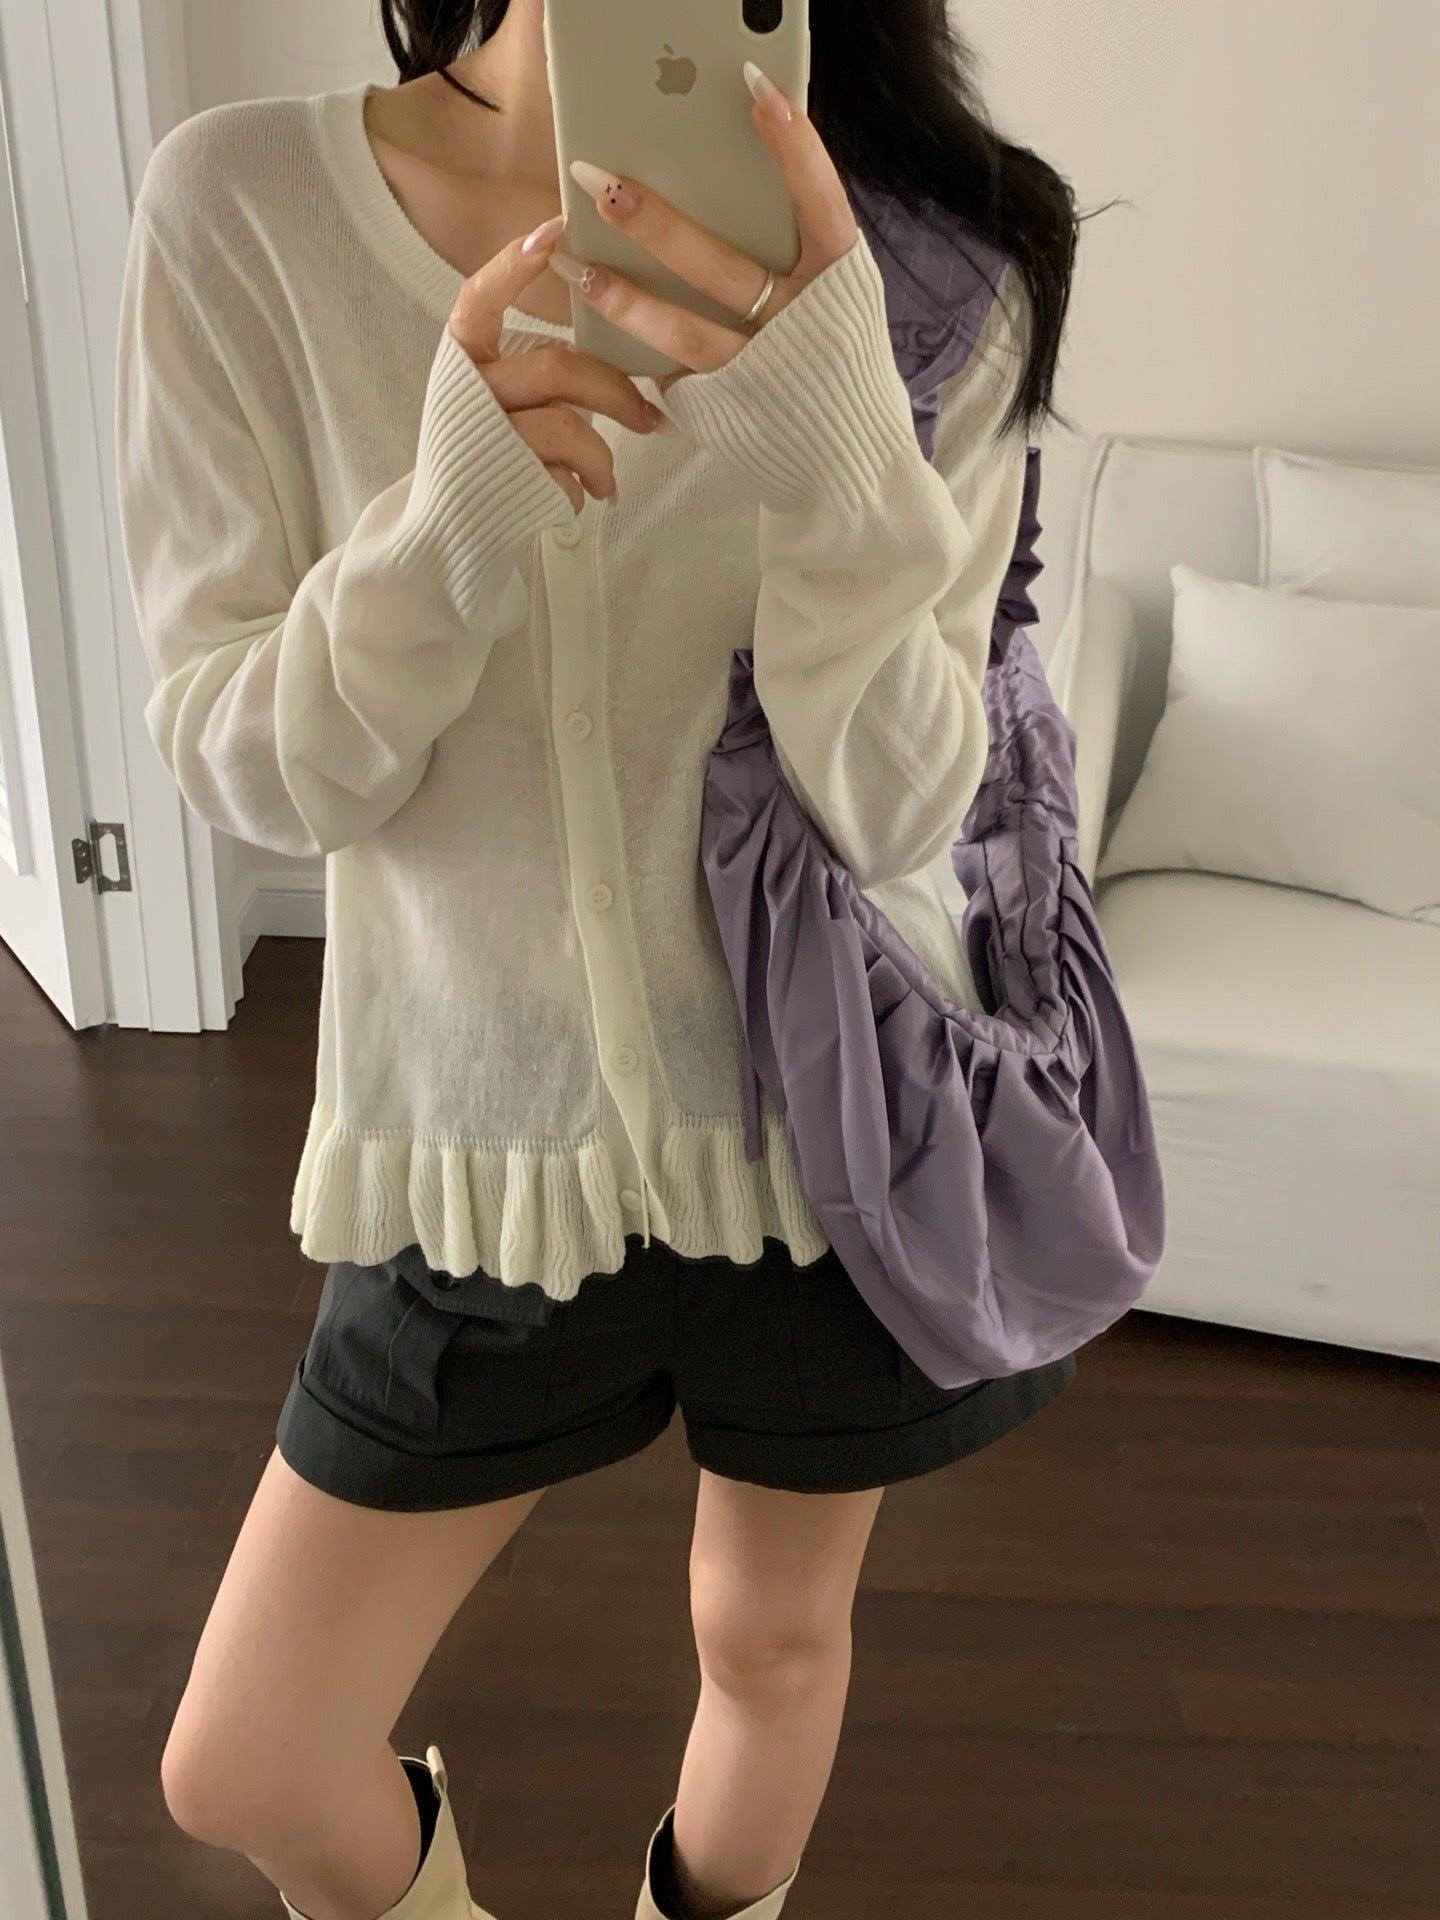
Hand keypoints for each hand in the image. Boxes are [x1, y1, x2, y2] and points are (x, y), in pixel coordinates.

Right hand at [445, 213, 669, 514]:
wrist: (455, 528)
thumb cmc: (499, 452)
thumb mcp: (507, 398)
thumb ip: (542, 365)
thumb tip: (619, 336)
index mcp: (463, 358)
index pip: (479, 299)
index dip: (513, 266)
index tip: (554, 231)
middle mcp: (468, 392)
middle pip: (555, 368)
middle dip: (615, 392)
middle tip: (649, 417)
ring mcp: (484, 437)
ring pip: (567, 426)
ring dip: (603, 456)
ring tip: (609, 477)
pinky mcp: (501, 482)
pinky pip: (563, 475)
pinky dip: (584, 488)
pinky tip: (585, 497)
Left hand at [551, 63, 858, 395]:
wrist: (850, 454)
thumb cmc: (831, 350)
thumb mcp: (833, 292)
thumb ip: (793, 242)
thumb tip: (726, 173)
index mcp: (840, 284)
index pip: (823, 207)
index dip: (796, 151)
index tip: (758, 91)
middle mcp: (802, 328)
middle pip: (725, 270)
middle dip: (658, 227)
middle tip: (604, 186)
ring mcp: (763, 373)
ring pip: (688, 335)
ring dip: (627, 300)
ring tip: (578, 266)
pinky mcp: (730, 410)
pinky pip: (676, 375)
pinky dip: (636, 346)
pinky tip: (596, 314)